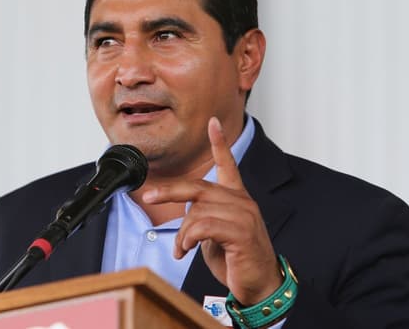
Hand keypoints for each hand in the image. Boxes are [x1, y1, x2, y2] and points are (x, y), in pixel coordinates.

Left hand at [143, 117, 281, 304]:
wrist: (259, 286)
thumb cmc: (236, 259)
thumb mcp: (214, 234)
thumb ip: (203, 217)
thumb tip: (185, 213)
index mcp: (236, 198)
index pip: (228, 164)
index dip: (220, 143)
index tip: (213, 122)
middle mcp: (242, 202)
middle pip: (198, 188)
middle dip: (170, 191)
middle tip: (150, 196)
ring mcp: (243, 216)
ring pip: (197, 212)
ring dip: (182, 233)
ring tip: (181, 249)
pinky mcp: (241, 233)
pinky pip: (204, 227)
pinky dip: (188, 239)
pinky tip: (187, 251)